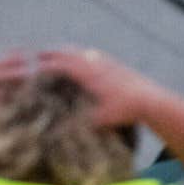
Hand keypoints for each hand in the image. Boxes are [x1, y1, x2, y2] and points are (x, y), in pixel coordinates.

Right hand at [39, 47, 164, 128]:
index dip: (45, 66)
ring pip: (81, 52)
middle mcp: (95, 64)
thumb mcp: (100, 120)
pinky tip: (85, 56)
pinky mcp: (116, 64)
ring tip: (57, 52)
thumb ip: (78, 124)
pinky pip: (95, 54)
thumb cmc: (125, 110)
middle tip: (39, 53)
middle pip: (69, 53)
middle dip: (53, 53)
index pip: (61, 66)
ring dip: (67, 51)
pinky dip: (84, 53)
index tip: (32, 67)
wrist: (151, 100)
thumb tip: (57, 133)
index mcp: (88, 75)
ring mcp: (106, 62)